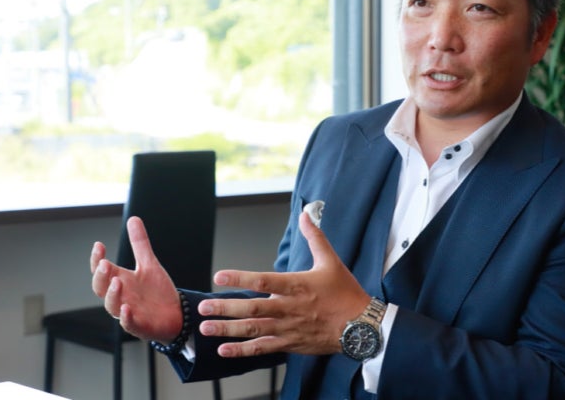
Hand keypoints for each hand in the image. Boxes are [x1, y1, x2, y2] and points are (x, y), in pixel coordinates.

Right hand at [90, 216, 181, 341]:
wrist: (175, 314)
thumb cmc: (156, 291)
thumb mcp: (149, 264)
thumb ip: (139, 244)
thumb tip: (133, 219)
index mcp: (120, 281)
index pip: (101, 270)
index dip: (96, 259)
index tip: (99, 245)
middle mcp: (120, 297)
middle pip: (101, 288)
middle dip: (101, 276)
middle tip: (105, 263)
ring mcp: (128, 312)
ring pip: (112, 306)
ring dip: (112, 294)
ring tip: (118, 281)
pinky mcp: (139, 326)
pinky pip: (129, 323)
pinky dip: (126, 317)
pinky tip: (127, 308)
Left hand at [197, 212, 370, 357]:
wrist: (361, 326)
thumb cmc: (345, 293)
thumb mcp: (331, 261)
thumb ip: (315, 237)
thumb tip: (306, 214)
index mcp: (297, 286)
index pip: (263, 280)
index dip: (240, 278)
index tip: (220, 276)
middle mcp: (289, 308)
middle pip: (252, 308)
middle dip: (226, 308)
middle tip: (203, 307)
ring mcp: (289, 328)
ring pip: (254, 330)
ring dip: (228, 329)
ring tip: (206, 328)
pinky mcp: (291, 343)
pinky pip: (263, 348)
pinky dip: (243, 350)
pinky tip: (224, 350)